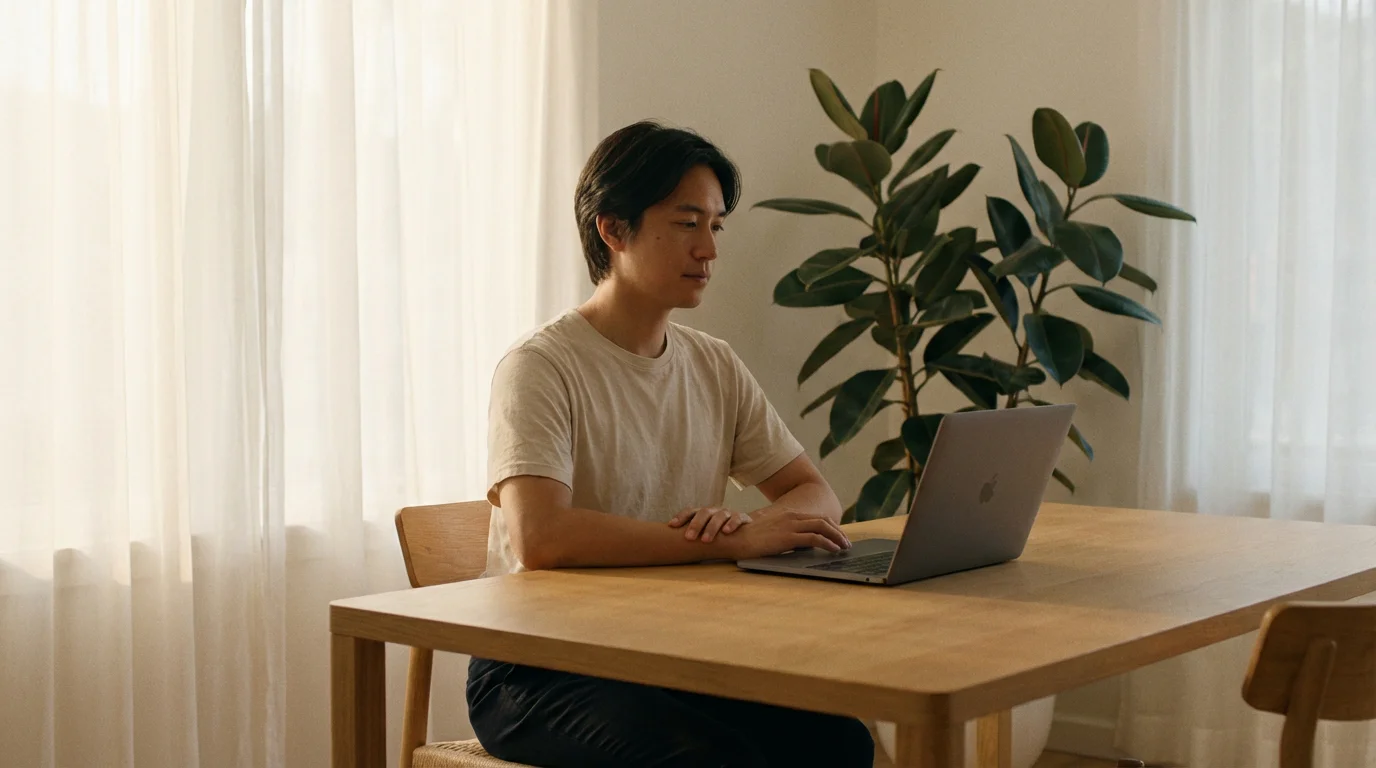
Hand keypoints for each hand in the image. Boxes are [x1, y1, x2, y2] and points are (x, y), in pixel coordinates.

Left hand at [668, 506, 751, 542]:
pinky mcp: (742, 517)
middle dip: (696, 525)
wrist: (744, 528)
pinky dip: (732, 524)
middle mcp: (715, 511)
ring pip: (719, 516)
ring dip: (711, 527)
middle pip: (704, 512)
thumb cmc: (718, 531)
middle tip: (689, 538)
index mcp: (703, 513)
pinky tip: (726, 532)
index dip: (681, 517)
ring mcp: (728, 513)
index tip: (671, 525)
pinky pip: (737, 518)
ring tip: (705, 540)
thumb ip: (692, 533)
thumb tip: (670, 542)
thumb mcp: (705, 530)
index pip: (690, 511)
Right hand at [718, 509, 851, 559]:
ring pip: (823, 528)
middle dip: (838, 532)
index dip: (831, 527)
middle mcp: (792, 517)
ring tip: (844, 547)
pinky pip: (815, 539)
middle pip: (824, 521)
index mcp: (788, 515)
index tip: (838, 536)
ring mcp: (791, 526)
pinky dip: (828, 543)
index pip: (816, 518)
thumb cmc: (749, 538)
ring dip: (837, 537)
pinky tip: (833, 550)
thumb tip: (796, 544)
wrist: (735, 538)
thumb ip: (784, 534)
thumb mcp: (770, 532)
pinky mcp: (788, 537)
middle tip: (846, 542)